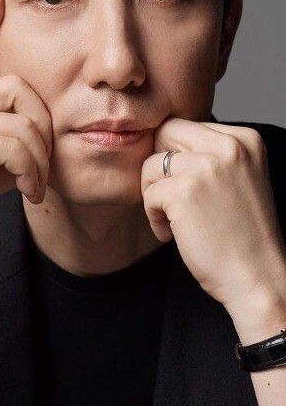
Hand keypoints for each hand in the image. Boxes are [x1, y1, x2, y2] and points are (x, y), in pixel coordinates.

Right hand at [0, 0, 52, 266]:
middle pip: (15, 85)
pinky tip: (29, 193)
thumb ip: (5, 154)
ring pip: (21, 120)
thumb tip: (37, 150)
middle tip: (44, 165)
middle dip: (43, 123)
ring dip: (41, 158)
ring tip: (36, 187)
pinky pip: (14, 144)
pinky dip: (31, 170)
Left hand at [140, 118, 285, 311]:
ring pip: (151, 163)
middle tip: (171, 198)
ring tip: (174, 219)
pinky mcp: (184, 191)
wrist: (258, 278)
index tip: (190, 189)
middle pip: (165, 135)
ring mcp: (206, 167)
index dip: (178, 159)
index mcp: (244, 138)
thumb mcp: (238, 177)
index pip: (185, 127)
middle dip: (160, 168)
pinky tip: (173, 234)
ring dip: (154, 194)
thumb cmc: (243, 234)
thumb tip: (160, 139)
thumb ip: (209, 154)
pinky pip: (148, 193)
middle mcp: (228, 146)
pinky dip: (154, 217)